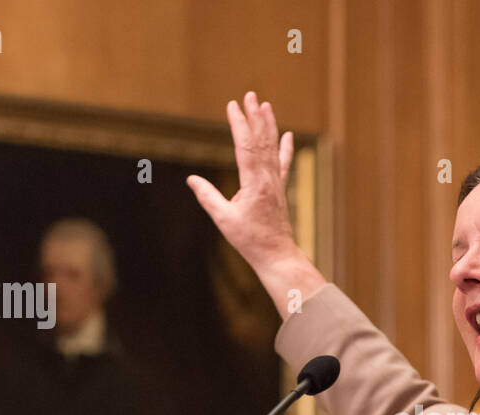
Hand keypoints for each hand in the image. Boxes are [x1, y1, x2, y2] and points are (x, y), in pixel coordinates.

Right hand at [187, 91, 296, 268]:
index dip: (239, 124)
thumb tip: (191, 180)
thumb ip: (208, 197)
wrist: (276, 254)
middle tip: (250, 95)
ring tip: (266, 105)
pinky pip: (283, 163)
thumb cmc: (249, 239)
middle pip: (261, 141)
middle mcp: (268, 179)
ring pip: (273, 148)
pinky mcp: (280, 189)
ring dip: (269, 125)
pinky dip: (286, 148)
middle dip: (255, 116)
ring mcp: (276, 183)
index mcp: (254, 183)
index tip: (233, 106)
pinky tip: (287, 135)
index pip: (245, 146)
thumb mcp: (224, 219)